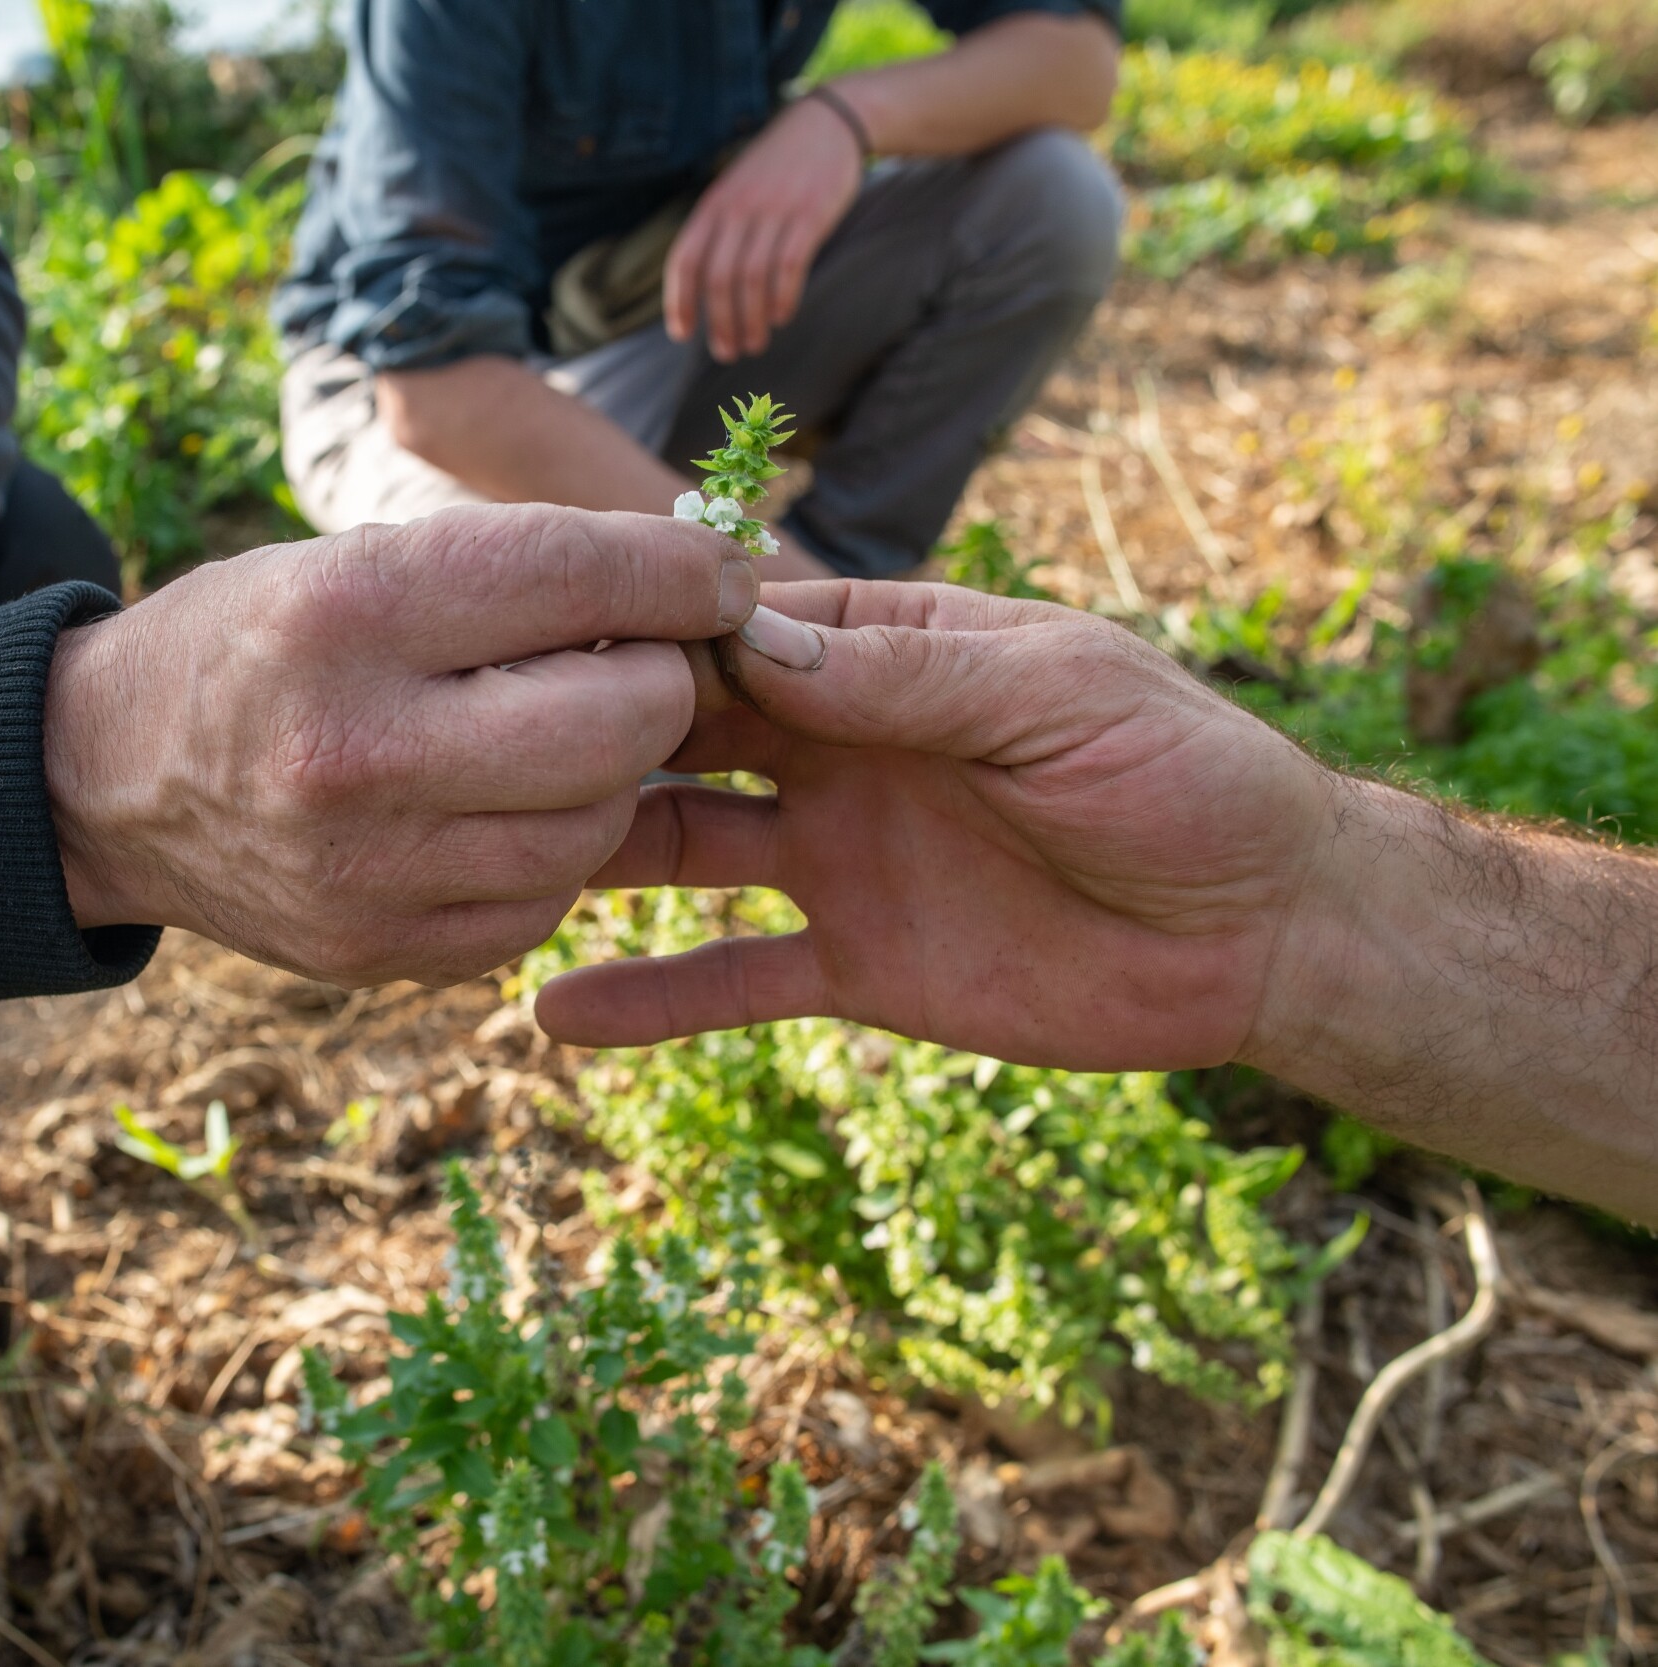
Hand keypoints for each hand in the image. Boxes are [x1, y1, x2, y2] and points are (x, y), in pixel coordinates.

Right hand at [44, 504, 763, 987]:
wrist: (101, 780)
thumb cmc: (256, 642)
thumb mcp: (353, 562)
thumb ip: (518, 573)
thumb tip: (706, 585)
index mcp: (348, 612)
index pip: (580, 575)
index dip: (684, 569)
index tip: (720, 572)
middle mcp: (357, 747)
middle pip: (622, 718)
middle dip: (658, 681)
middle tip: (629, 663)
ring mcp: (369, 868)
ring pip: (601, 822)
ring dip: (609, 775)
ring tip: (549, 736)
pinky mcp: (379, 952)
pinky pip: (544, 902)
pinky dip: (550, 852)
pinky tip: (498, 810)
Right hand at [535, 582, 1343, 1069]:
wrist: (1264, 933)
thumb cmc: (1186, 776)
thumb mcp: (1061, 698)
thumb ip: (914, 676)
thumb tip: (752, 637)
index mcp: (889, 656)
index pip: (740, 630)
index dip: (648, 630)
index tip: (541, 634)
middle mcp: (842, 750)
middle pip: (687, 732)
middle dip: (591, 733)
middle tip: (475, 749)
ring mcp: (838, 857)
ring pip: (684, 852)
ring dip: (593, 855)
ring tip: (483, 866)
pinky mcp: (857, 963)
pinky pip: (732, 980)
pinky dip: (648, 999)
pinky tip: (550, 1017)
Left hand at [663, 96, 862, 364]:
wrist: (827, 122)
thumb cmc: (776, 167)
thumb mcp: (736, 189)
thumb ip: (718, 229)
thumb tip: (703, 285)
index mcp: (714, 204)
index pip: (685, 259)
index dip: (679, 300)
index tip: (681, 333)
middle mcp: (739, 208)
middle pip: (719, 278)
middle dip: (720, 322)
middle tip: (727, 352)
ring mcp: (774, 210)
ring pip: (753, 278)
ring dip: (752, 319)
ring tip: (754, 344)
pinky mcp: (810, 214)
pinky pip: (791, 265)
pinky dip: (783, 297)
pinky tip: (782, 317)